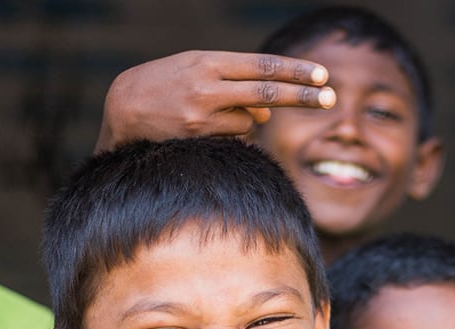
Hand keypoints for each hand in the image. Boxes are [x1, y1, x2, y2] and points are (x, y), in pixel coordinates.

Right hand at [98, 50, 334, 150]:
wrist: (123, 107)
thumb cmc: (166, 83)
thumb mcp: (198, 70)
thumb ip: (235, 84)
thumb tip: (268, 113)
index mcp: (208, 62)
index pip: (261, 66)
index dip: (293, 71)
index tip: (321, 75)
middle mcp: (206, 87)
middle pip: (266, 93)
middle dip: (302, 96)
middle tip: (331, 98)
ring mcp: (201, 116)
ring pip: (249, 121)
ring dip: (245, 119)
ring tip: (210, 111)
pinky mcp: (196, 139)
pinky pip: (232, 139)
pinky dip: (230, 134)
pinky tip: (203, 126)